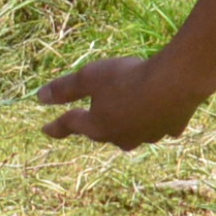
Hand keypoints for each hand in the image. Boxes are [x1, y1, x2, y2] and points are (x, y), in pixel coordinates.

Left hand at [35, 49, 210, 148]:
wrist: (176, 82)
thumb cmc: (128, 78)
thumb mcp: (90, 77)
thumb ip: (65, 89)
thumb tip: (39, 98)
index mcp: (98, 127)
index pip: (70, 126)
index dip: (56, 126)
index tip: (45, 129)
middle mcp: (121, 138)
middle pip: (102, 132)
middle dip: (95, 124)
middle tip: (89, 116)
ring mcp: (147, 136)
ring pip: (130, 132)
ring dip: (125, 123)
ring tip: (126, 111)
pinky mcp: (171, 128)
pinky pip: (157, 125)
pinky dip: (153, 118)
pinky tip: (158, 110)